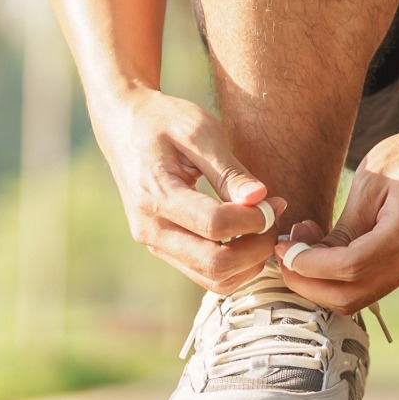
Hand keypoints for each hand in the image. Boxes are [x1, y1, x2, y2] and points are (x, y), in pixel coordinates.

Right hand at [97, 87, 286, 291]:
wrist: (122, 124)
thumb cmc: (164, 120)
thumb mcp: (198, 131)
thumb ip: (228, 169)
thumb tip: (260, 198)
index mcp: (156, 196)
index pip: (216, 226)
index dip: (256, 219)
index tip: (275, 200)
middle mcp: (150, 229)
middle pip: (216, 265)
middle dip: (258, 247)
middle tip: (275, 217)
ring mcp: (154, 243)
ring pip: (213, 279)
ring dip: (250, 260)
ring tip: (264, 225)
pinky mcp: (163, 248)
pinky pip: (205, 274)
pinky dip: (236, 264)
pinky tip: (249, 234)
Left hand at [274, 98, 398, 312]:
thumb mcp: (375, 177)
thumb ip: (344, 224)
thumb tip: (306, 257)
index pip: (348, 268)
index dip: (308, 266)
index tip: (283, 247)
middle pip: (353, 297)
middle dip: (309, 284)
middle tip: (286, 253)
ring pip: (363, 296)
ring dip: (325, 282)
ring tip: (305, 246)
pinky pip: (376, 283)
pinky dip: (345, 276)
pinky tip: (329, 249)